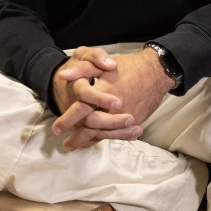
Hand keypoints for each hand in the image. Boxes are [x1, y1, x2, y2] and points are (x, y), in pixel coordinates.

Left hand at [56, 48, 174, 149]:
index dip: (68, 119)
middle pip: (92, 126)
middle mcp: (114, 107)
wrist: (155, 72)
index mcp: (104, 91)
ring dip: (89, 141)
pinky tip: (95, 142)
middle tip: (65, 145)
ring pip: (104, 132)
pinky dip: (104, 138)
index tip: (56, 129)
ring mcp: (126, 116)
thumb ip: (81, 70)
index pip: (82, 109)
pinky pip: (117, 133)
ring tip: (76, 146)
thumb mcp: (101, 64)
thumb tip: (62, 75)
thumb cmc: (126, 66)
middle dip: (77, 137)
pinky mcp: (134, 120)